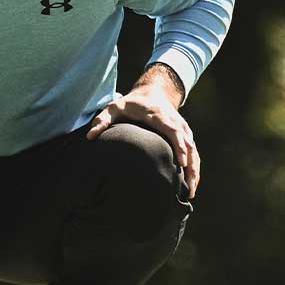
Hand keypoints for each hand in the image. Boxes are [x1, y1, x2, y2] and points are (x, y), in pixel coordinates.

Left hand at [85, 69, 199, 196]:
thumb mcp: (115, 107)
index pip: (173, 130)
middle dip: (190, 165)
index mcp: (158, 115)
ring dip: (194, 170)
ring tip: (191, 192)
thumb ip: (102, 120)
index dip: (180, 146)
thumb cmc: (131, 104)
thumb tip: (90, 137)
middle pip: (188, 143)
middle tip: (188, 186)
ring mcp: (182, 129)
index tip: (182, 163)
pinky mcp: (185, 135)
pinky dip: (195, 168)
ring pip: (193, 150)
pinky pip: (193, 152)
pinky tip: (191, 185)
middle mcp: (174, 122)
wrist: (153, 93)